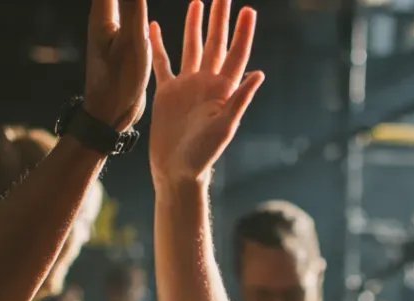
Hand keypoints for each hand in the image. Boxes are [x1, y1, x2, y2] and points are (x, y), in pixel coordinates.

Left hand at [83, 0, 152, 129]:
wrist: (107, 117)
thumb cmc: (119, 82)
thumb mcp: (132, 41)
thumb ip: (133, 3)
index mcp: (104, 14)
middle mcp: (105, 17)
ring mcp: (112, 30)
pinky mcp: (121, 42)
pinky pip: (131, 11)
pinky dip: (138, 3)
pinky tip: (143, 5)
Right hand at [148, 0, 264, 183]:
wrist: (177, 170)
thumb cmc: (204, 154)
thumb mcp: (224, 127)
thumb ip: (239, 100)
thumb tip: (258, 74)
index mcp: (223, 90)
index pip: (235, 53)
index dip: (242, 32)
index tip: (247, 10)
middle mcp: (206, 83)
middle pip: (215, 43)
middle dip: (219, 19)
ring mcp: (186, 86)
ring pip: (191, 47)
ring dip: (194, 26)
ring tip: (197, 2)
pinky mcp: (166, 92)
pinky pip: (162, 63)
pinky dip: (158, 45)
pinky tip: (155, 28)